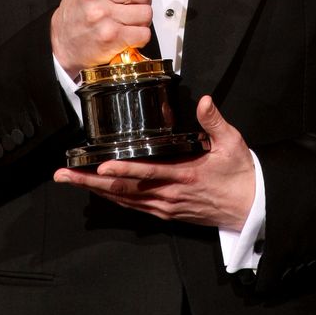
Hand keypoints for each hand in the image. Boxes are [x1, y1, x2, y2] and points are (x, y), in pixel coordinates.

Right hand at [51, 0, 172, 78]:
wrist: (62, 40)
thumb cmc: (81, 8)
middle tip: (124, 5)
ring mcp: (101, 13)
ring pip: (146, 12)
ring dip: (140, 19)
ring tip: (123, 20)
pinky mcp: (110, 36)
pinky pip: (144, 32)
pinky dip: (138, 35)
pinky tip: (124, 33)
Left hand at [54, 96, 255, 230]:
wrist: (251, 207)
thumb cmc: (240, 175)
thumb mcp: (233, 143)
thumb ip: (215, 121)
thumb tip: (205, 101)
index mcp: (185, 176)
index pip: (148, 173)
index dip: (124, 169)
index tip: (102, 164)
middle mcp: (170, 194)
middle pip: (124, 189)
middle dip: (91, 181)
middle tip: (65, 175)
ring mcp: (166, 206)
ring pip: (124, 199)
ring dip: (96, 190)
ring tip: (71, 180)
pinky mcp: (166, 212)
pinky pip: (133, 206)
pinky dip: (113, 198)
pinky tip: (98, 190)